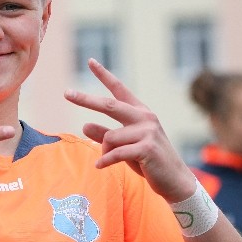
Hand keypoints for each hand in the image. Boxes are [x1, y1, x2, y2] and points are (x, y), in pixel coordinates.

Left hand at [64, 58, 194, 202]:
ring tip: (109, 160)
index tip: (90, 61)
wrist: (174, 180)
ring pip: (109, 137)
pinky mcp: (146, 148)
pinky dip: (105, 161)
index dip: (104, 75)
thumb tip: (84, 125)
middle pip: (109, 105)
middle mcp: (145, 117)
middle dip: (86, 99)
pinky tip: (100, 166)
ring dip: (104, 150)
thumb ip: (105, 134)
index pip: (119, 89)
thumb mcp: (124, 146)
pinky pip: (115, 152)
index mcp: (140, 112)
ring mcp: (147, 131)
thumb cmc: (148, 162)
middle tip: (66, 93)